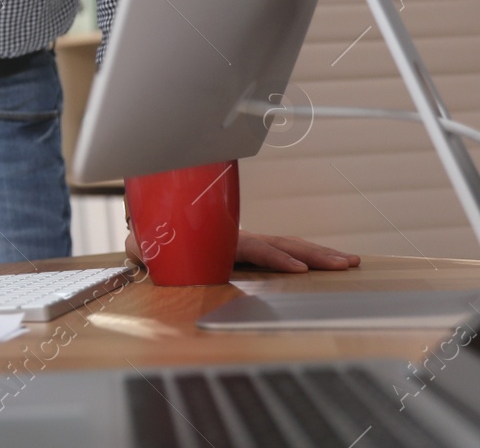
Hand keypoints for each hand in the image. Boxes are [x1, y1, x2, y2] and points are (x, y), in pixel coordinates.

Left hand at [125, 228, 359, 272]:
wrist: (154, 227)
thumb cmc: (151, 238)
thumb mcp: (143, 244)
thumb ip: (144, 248)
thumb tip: (143, 250)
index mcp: (218, 238)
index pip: (253, 248)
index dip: (274, 258)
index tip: (297, 269)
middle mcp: (238, 237)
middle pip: (281, 243)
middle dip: (314, 253)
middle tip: (346, 262)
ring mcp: (248, 242)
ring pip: (288, 245)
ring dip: (320, 253)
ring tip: (351, 262)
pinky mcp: (251, 250)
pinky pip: (284, 251)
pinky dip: (309, 256)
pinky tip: (332, 262)